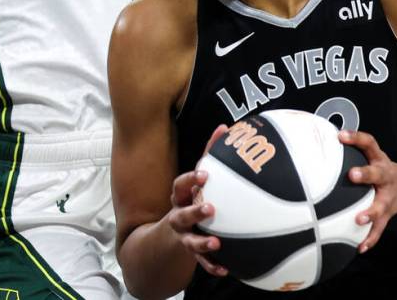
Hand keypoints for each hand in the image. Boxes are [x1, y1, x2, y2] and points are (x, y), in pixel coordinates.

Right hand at [166, 124, 228, 276]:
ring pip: (189, 240)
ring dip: (201, 243)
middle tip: (210, 208)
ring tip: (215, 244)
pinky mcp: (191, 252)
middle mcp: (178, 215)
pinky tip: (225, 269)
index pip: (180, 186)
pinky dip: (212, 265)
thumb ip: (210, 154)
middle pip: (181, 214)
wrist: (171, 233)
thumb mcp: (197, 179)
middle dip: (194, 212)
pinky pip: (201, 262)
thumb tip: (224, 127)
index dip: (191, 180)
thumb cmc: (191, 197)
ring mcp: (183, 235)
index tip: (205, 175)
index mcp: (180, 196)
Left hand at [339, 130, 396, 252]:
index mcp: (379, 159)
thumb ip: (349, 153)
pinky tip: (360, 247)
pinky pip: (380, 228)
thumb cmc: (379, 170)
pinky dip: (370, 238)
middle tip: (352, 175)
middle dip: (366, 174)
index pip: (369, 143)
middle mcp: (385, 177)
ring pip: (381, 205)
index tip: (340, 136)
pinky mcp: (388, 214)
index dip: (356, 138)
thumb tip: (314, 146)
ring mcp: (388, 197)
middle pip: (378, 173)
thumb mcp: (371, 157)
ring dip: (370, 212)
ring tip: (359, 219)